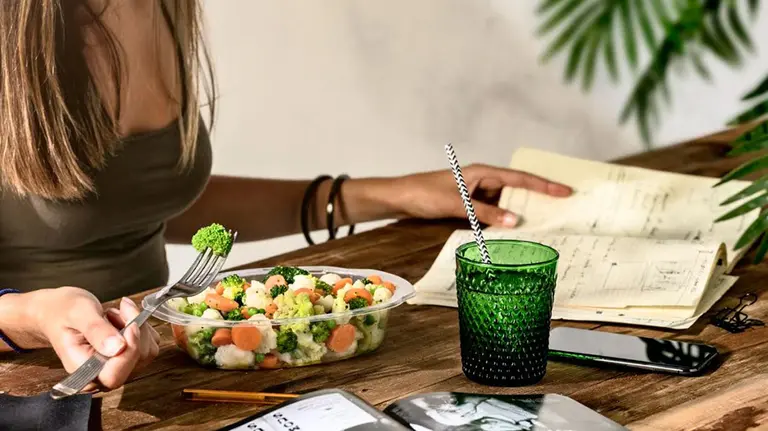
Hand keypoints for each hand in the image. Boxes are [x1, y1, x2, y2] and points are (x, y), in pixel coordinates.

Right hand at [28, 287, 159, 390]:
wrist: (58, 311)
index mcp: (82, 373)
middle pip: (136, 361)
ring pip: (147, 351)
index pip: (114, 376)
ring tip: (114, 315)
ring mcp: (118, 368)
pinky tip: (122, 319)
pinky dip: (142, 326)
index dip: (129, 352)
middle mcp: (101, 376)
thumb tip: (117, 348)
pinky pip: (150, 344)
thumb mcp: (78, 314)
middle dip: (135, 329)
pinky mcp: (130, 358)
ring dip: (138, 326)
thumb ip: (96, 331)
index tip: (132, 324)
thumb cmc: (63, 312)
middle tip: (119, 308)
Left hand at [392, 164, 571, 226]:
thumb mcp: (457, 204)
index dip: (543, 185)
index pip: (519, 178)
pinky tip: (512, 231)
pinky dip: (503, 220)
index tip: (565, 191)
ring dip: (520, 211)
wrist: (399, 198)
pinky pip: (492, 212)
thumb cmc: (424, 194)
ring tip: (544, 223)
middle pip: (516, 189)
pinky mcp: (468, 205)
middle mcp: (481, 180)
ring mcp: (475, 193)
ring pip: (505, 202)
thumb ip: (485, 212)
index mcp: (481, 172)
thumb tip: (515, 221)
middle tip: (562, 209)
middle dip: (538, 198)